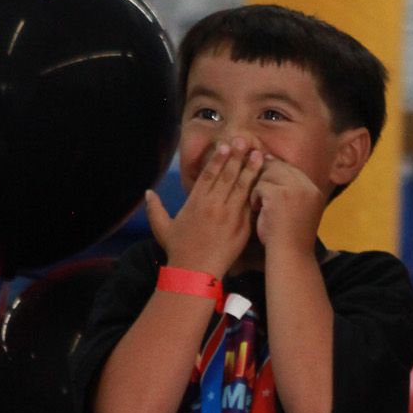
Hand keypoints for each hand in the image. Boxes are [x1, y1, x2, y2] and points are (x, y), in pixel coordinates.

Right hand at [146, 139, 259, 277]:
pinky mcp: (242, 227)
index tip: (224, 145)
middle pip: (227, 175)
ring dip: (251, 169)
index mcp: (195, 202)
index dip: (217, 159)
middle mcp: (213, 205)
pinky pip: (251, 205)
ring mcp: (229, 215)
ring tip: (259, 154)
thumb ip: (155, 209)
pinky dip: (258, 191)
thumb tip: (147, 193)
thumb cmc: (178, 251)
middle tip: (244, 139)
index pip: (208, 175)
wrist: (195, 273)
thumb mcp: (162, 228)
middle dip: (236, 156)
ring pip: (242, 187)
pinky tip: (265, 180)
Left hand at [251, 156, 325, 253]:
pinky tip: (256, 209)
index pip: (292, 169)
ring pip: (268, 174)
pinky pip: (260, 185)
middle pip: (280, 167)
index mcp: (314, 190)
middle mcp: (307, 186)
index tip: (264, 178)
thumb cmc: (291, 237)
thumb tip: (272, 166)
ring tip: (258, 204)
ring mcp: (294, 189)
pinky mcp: (280, 194)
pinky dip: (255, 197)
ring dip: (259, 188)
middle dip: (265, 176)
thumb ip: (292, 191)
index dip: (276, 171)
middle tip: (257, 190)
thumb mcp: (298, 209)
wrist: (291, 254)